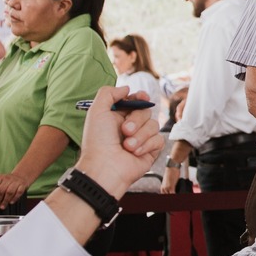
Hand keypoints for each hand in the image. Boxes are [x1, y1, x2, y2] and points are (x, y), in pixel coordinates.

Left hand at [0, 171, 29, 209]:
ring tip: (2, 206)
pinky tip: (11, 202)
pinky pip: (18, 192)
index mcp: (0, 178)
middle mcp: (7, 179)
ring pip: (9, 192)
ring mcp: (15, 181)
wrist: (21, 175)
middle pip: (0, 191)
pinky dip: (14, 198)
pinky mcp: (23, 185)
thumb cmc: (9, 181)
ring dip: (5, 201)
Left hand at [72, 85, 165, 199]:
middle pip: (146, 111)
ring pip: (153, 125)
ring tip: (127, 146)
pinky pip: (158, 139)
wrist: (105, 167)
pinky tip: (135, 153)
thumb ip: (109, 93)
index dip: (141, 98)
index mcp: (118, 117)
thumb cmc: (98, 142)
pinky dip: (146, 145)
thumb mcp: (96, 111)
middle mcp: (131, 127)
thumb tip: (126, 88)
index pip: (135, 101)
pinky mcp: (151, 151)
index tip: (142, 97)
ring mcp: (141, 139)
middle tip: (124, 130)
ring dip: (140, 135)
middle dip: (136, 119)